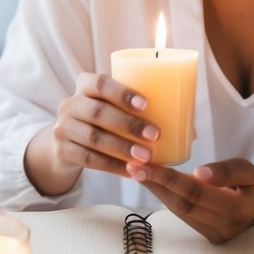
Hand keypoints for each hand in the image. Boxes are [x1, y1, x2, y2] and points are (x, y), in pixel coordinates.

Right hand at [43, 72, 158, 179]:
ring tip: (146, 157)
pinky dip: (113, 166)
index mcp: (85, 85)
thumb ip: (142, 111)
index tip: (146, 104)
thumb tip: (191, 131)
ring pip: (94, 137)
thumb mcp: (113, 107)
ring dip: (123, 148)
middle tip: (154, 135)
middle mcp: (70, 104)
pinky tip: (130, 171)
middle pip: (98, 112)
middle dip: (129, 124)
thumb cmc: (103, 121)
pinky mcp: (62, 150)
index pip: (100, 82)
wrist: (67, 144)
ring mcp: (63, 127)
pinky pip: (89, 159)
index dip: (122, 92)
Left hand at [126, 158, 253, 242]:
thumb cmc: (250, 186)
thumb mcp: (249, 171)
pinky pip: (180, 214)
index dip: (172, 179)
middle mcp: (224, 227)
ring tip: (137, 172)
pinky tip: (151, 183)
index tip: (150, 165)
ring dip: (156, 191)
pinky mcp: (203, 236)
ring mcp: (212, 235)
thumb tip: (200, 173)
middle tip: (134, 167)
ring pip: (178, 210)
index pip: (197, 193)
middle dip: (156, 184)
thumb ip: (227, 170)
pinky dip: (164, 197)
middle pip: (183, 203)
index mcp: (238, 209)